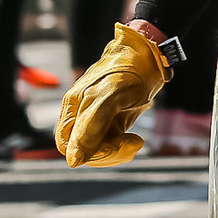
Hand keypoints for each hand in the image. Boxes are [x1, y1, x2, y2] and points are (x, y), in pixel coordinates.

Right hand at [54, 23, 170, 165]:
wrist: (151, 57)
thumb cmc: (128, 70)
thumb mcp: (109, 96)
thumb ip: (89, 127)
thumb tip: (73, 160)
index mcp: (73, 106)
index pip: (66, 144)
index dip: (86, 153)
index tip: (112, 147)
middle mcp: (81, 114)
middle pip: (81, 151)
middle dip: (106, 154)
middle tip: (131, 145)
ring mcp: (96, 119)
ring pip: (97, 151)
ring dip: (117, 153)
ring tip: (136, 142)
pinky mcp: (112, 122)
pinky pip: (111, 145)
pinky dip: (123, 148)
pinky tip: (135, 140)